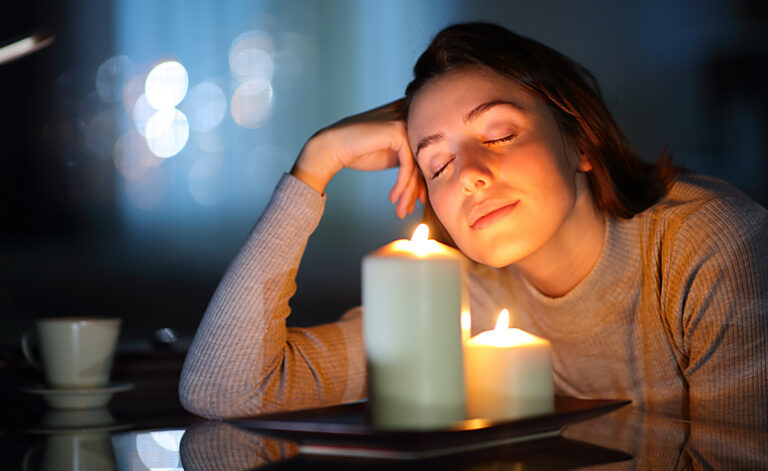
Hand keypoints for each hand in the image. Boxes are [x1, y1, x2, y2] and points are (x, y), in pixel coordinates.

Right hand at [291, 99, 425, 218]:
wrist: (331, 147)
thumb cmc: (358, 151)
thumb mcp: (391, 155)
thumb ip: (410, 160)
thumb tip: (428, 181)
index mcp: (410, 120)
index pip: (424, 154)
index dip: (422, 180)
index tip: (417, 201)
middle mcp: (409, 117)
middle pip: (422, 160)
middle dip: (416, 189)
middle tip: (408, 209)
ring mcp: (404, 122)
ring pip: (416, 165)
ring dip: (408, 192)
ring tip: (401, 210)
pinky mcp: (397, 131)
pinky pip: (407, 165)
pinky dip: (402, 185)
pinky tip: (393, 198)